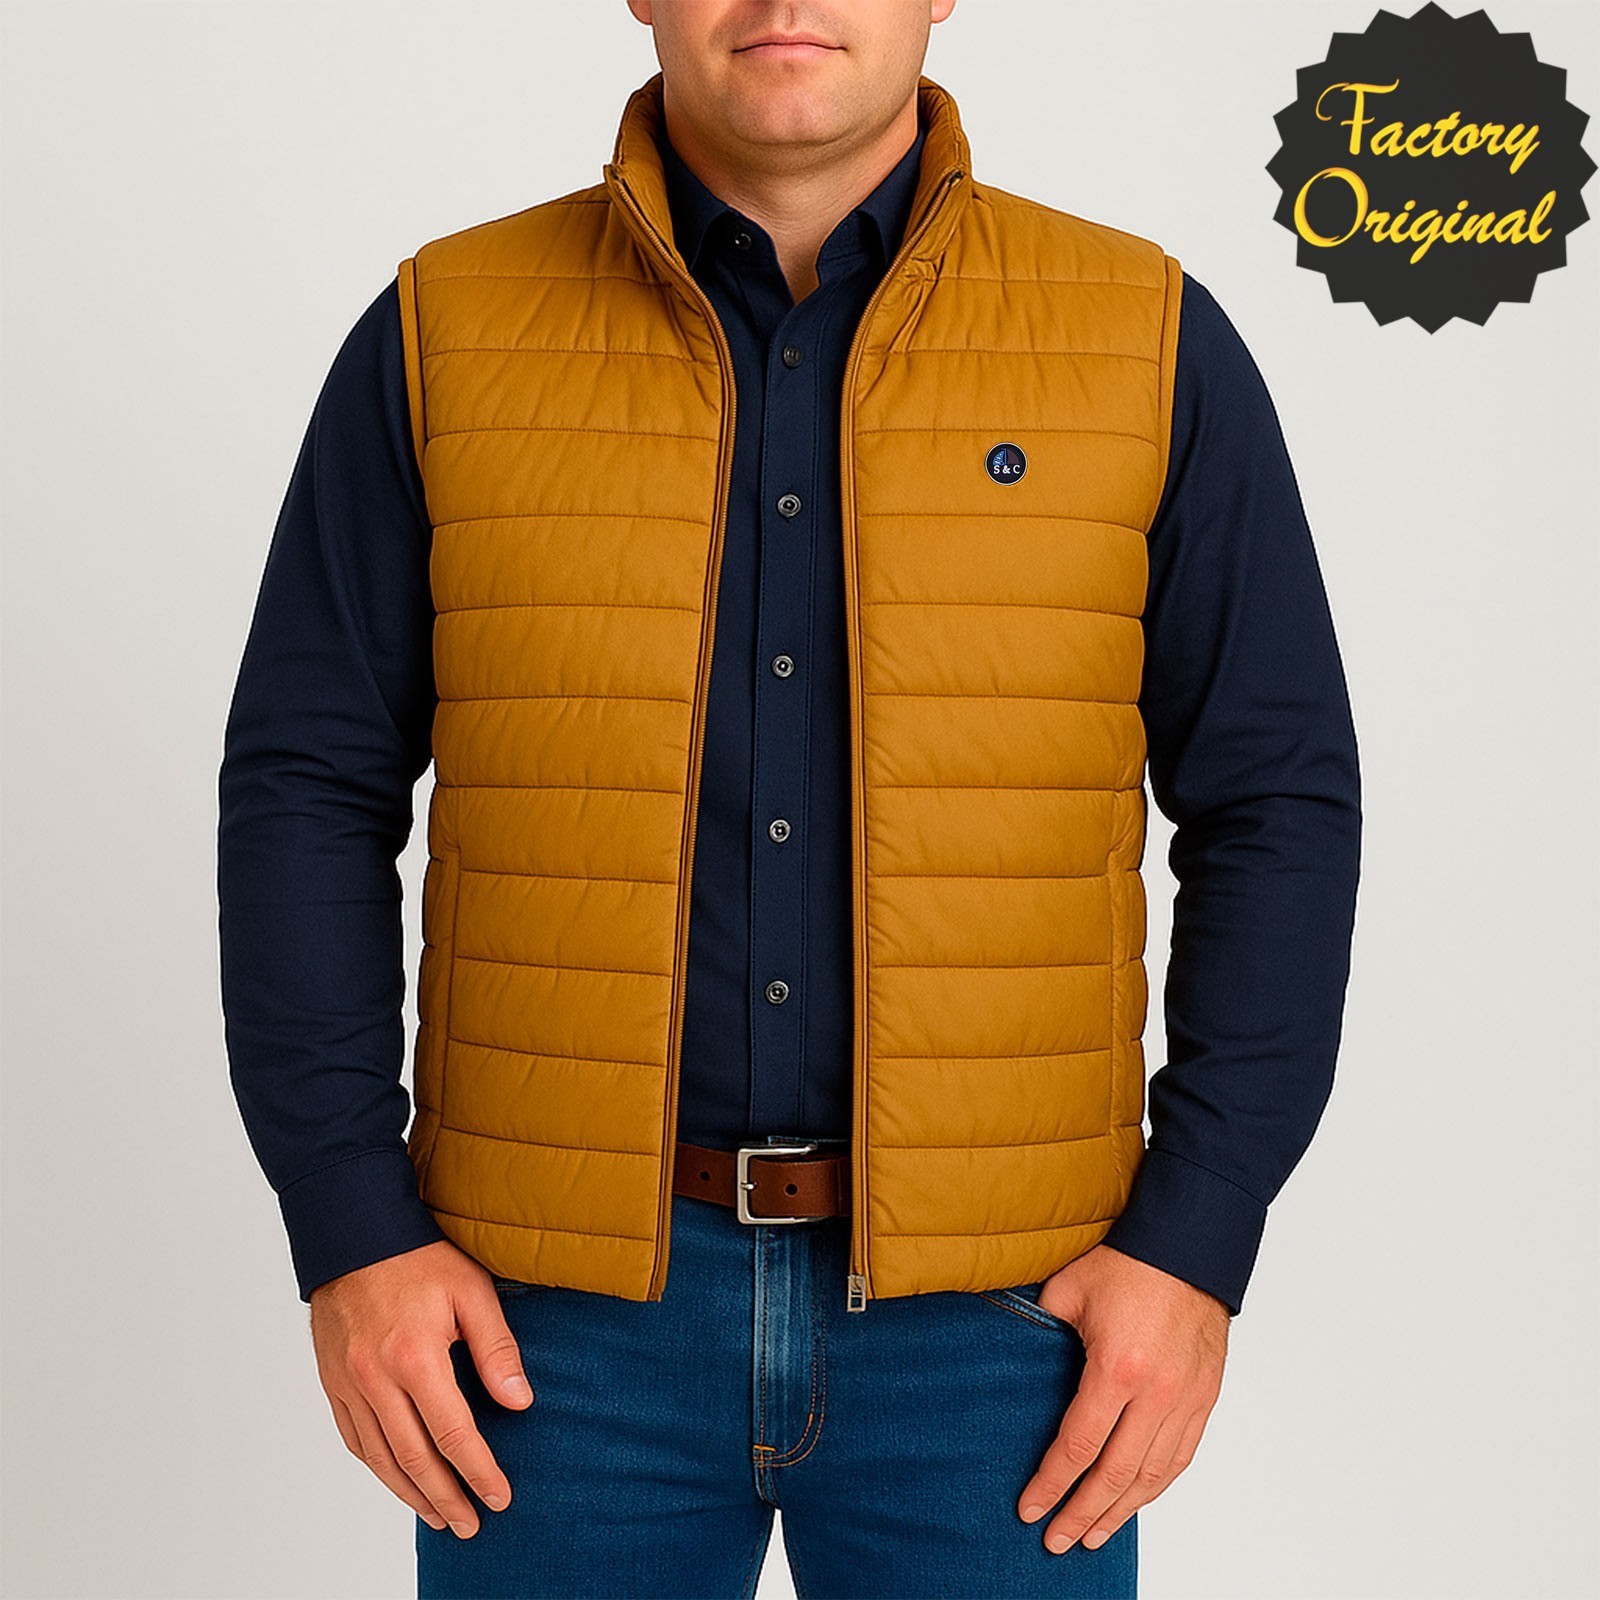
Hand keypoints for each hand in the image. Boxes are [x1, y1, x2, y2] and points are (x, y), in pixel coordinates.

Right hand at [309, 1239, 534, 1538]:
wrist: (354, 1234)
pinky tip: (397, 1480)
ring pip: (380, 1458)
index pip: (453, 1434)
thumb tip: (520, 1402)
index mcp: (415, 1357)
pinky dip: (378, 1468)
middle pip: (414, 1459)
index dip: (478, 1471)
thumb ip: (497, 1350)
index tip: (499, 1497)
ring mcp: (349, 1384)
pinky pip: (354, 1439)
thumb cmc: (419, 1258)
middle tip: (471, 1524)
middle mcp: (376, 1379)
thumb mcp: (471, 1292)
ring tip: (439, 1516)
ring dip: (411, 1494)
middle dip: (446, 1498)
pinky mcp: (332, 1381)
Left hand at [1016, 1244, 1229, 1553]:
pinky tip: (1136, 1500)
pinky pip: (1181, 1456)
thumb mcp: (1067, 1290)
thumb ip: (1043, 1333)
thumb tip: (1020, 1358)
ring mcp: (1186, 1399)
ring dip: (1122, 1511)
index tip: (1030, 1509)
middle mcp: (1156, 1393)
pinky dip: (1157, 1486)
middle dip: (1083, 1513)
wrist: (1187, 1244)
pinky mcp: (1205, 1396)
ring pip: (1152, 1475)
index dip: (1052, 1484)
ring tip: (1094, 1536)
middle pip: (1116, 1474)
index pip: (1078, 1446)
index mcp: (1117, 1369)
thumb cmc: (1126, 1262)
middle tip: (1056, 1541)